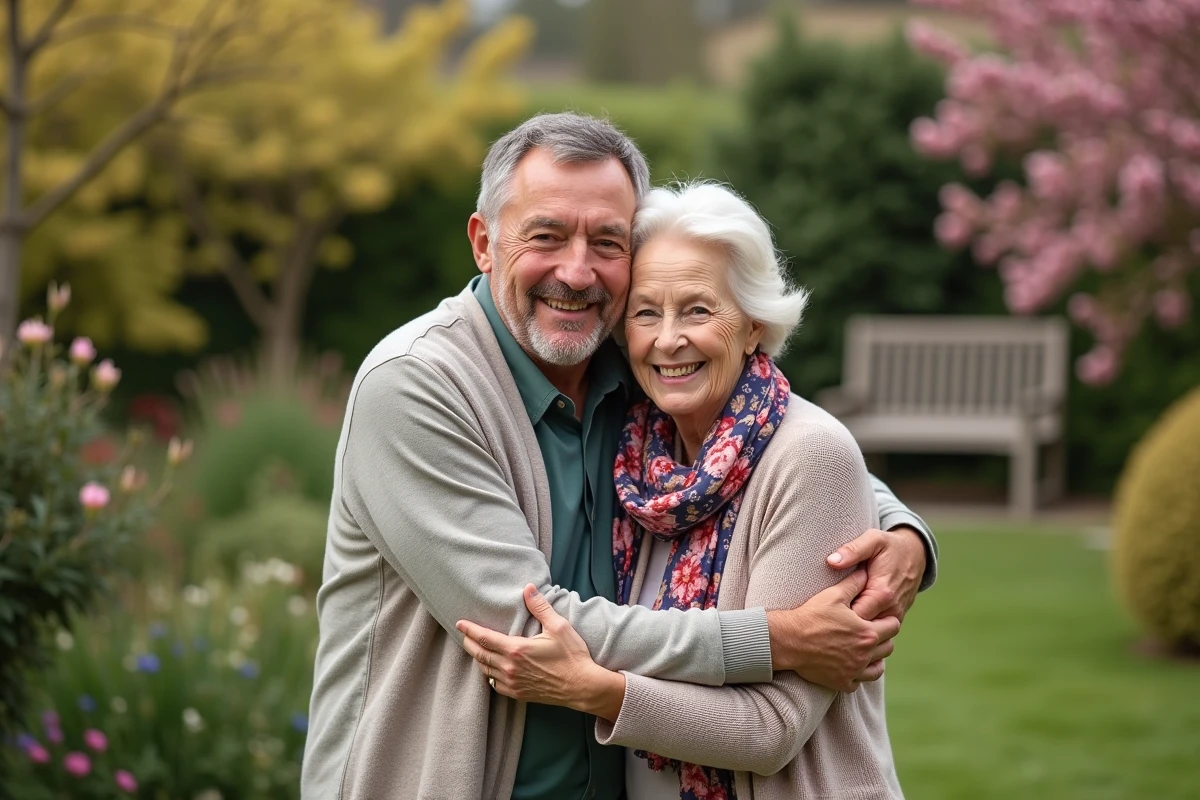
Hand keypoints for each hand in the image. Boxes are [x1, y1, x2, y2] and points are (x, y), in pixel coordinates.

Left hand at [455, 584, 624, 719]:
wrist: (582, 687)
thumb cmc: (572, 656)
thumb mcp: (558, 626)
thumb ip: (540, 607)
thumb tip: (528, 588)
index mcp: (516, 649)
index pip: (484, 638)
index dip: (469, 630)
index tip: (460, 624)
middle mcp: (510, 668)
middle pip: (479, 655)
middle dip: (469, 643)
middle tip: (463, 635)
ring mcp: (513, 683)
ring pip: (485, 670)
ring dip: (478, 659)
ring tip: (475, 649)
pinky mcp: (518, 694)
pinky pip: (495, 684)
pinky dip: (489, 674)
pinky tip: (491, 669)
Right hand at [766, 569, 899, 692]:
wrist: (788, 641)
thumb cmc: (811, 616)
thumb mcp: (834, 595)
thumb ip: (855, 584)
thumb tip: (867, 572)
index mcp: (867, 632)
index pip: (894, 626)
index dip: (887, 619)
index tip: (878, 617)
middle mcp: (865, 654)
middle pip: (889, 647)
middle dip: (883, 638)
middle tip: (869, 631)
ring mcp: (855, 671)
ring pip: (879, 668)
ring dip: (875, 658)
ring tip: (863, 649)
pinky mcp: (843, 683)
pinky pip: (859, 682)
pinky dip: (858, 674)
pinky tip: (850, 665)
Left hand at [827, 526, 924, 621]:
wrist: (916, 553)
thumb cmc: (890, 545)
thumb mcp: (873, 540)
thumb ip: (853, 550)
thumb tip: (832, 561)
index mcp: (882, 593)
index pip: (854, 616)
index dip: (838, 613)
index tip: (826, 605)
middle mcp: (892, 609)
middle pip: (861, 626)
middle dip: (844, 621)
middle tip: (829, 611)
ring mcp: (896, 615)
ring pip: (870, 630)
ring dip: (854, 624)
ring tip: (839, 613)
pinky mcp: (896, 617)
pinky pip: (878, 629)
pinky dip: (865, 624)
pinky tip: (851, 615)